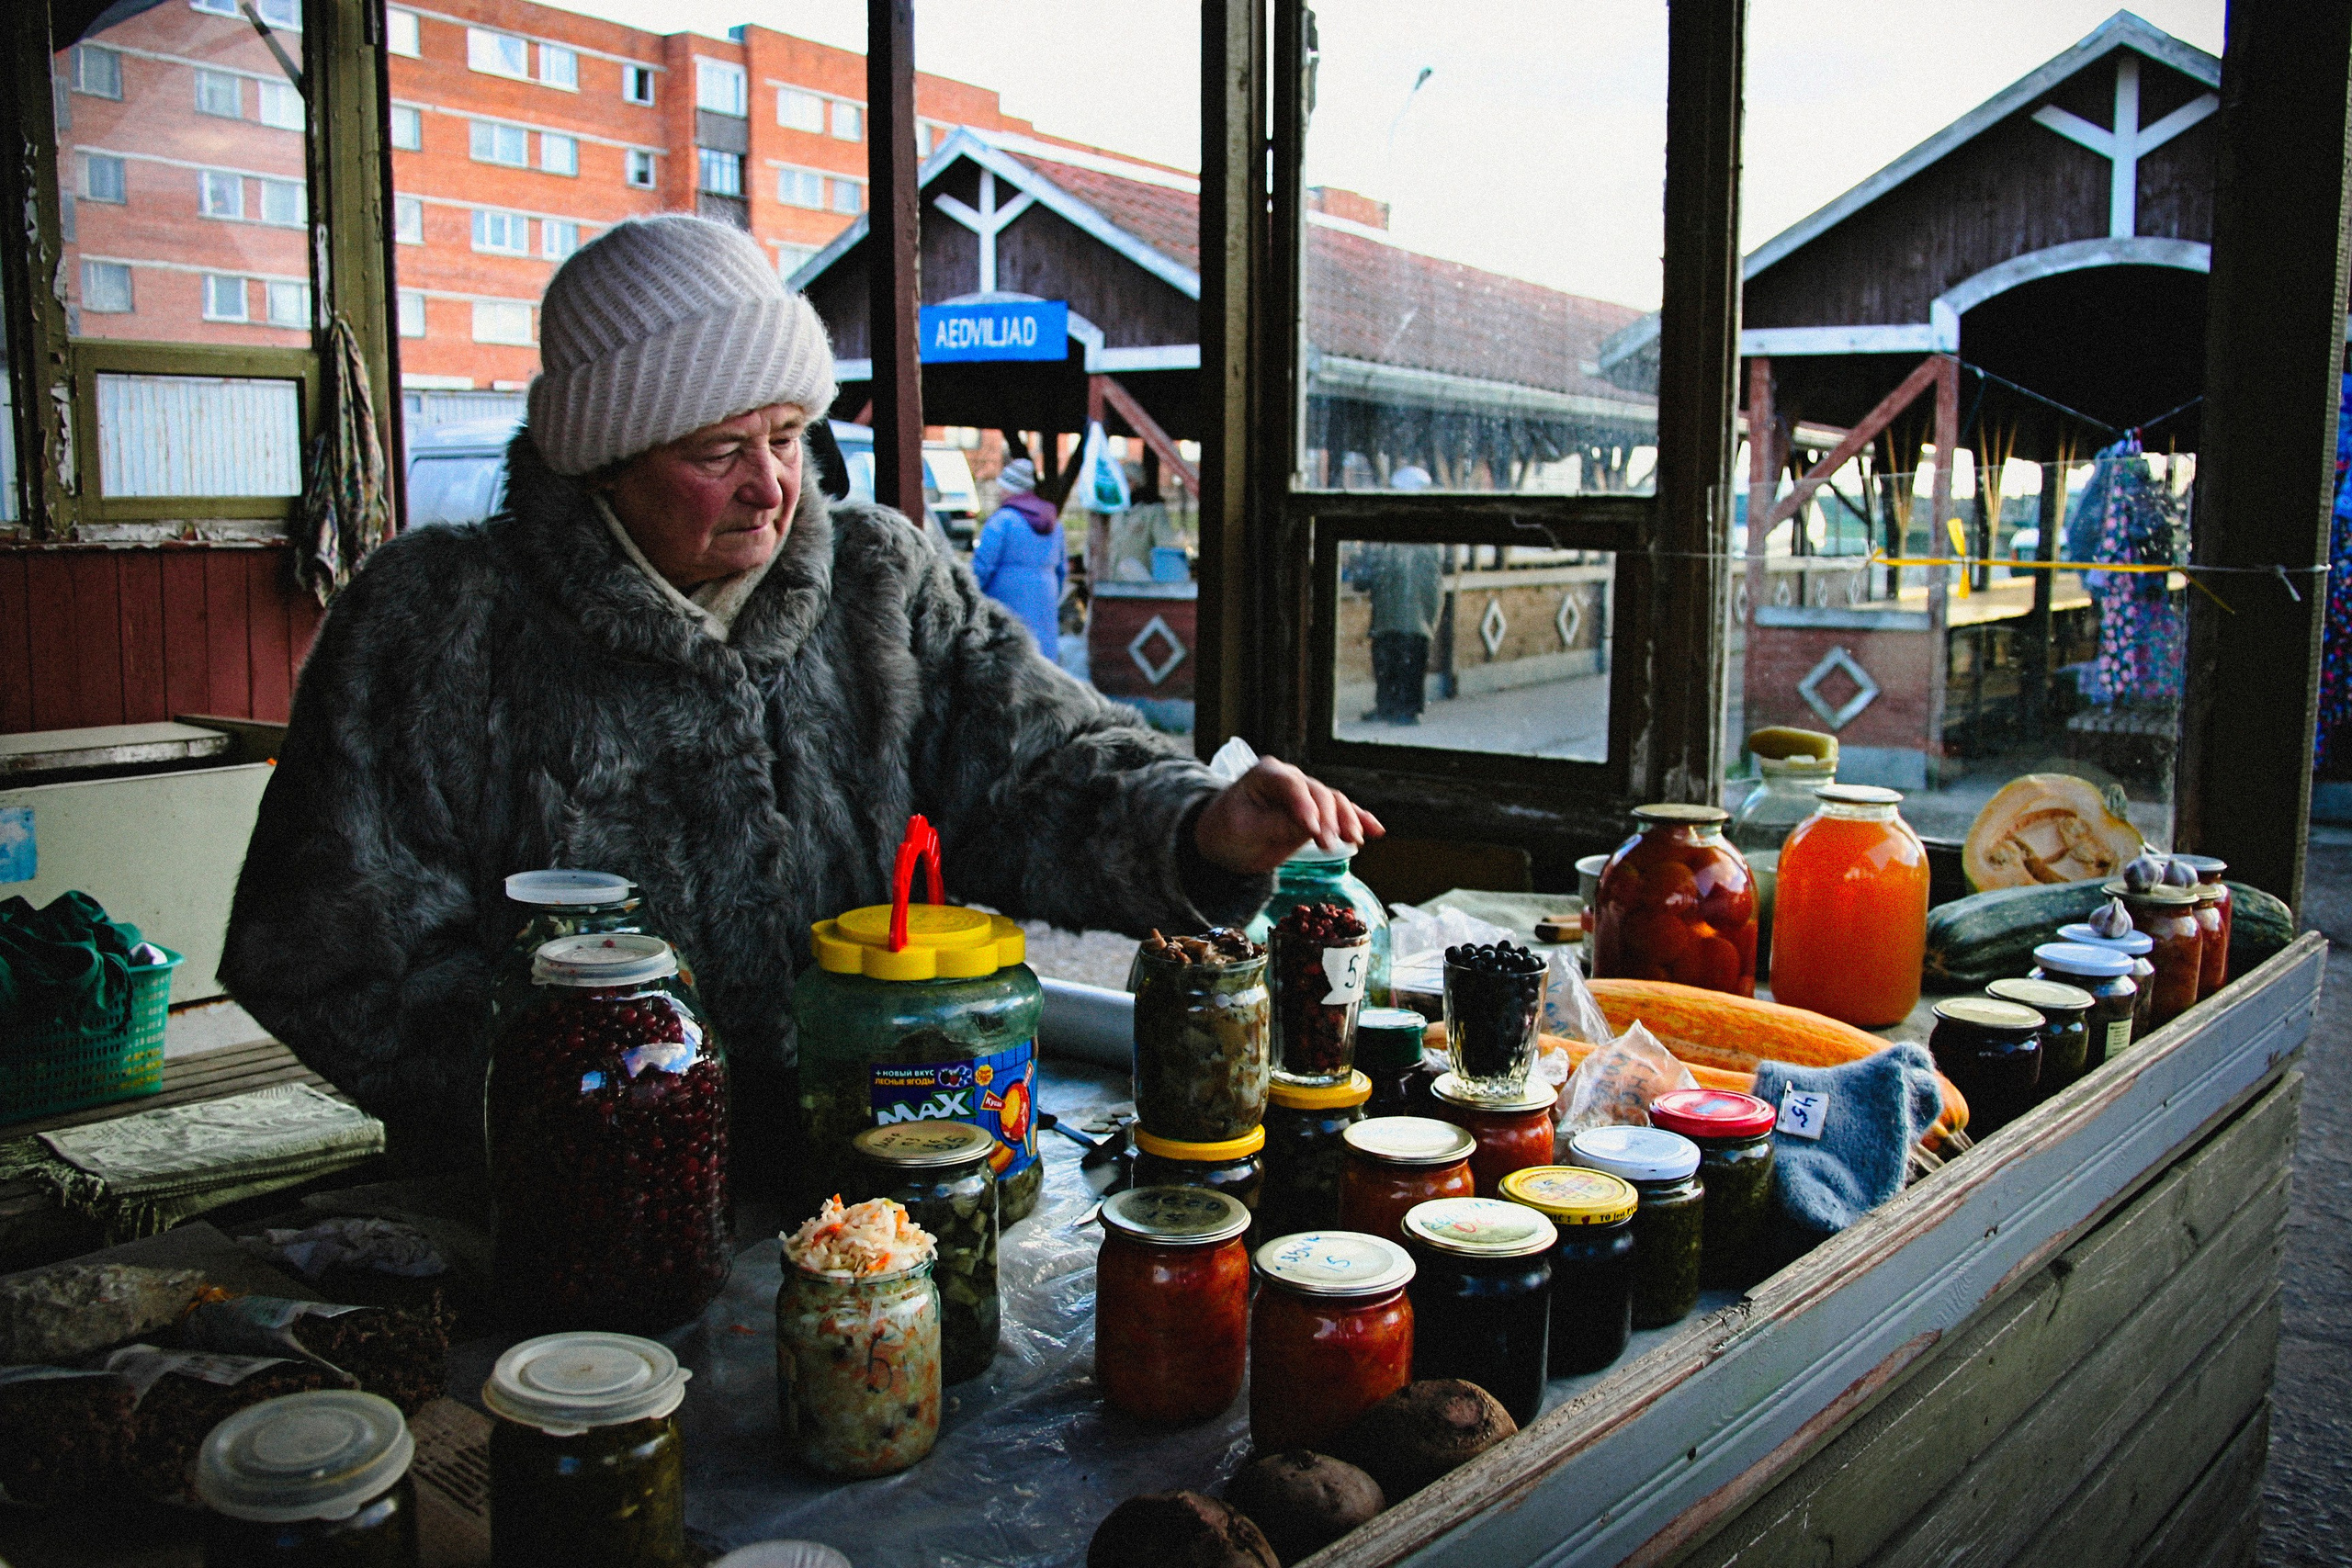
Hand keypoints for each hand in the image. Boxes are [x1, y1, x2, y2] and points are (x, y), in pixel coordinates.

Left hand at [1193, 757, 1384, 875]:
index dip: (1305, 806)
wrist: (1224, 840)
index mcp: (1266, 774)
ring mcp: (1306, 794)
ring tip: (1354, 841)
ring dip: (1347, 820)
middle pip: (1318, 793)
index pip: (1291, 785)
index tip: (1312, 830)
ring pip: (1335, 801)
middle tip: (1331, 844)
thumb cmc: (1226, 831)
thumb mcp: (1242, 830)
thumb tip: (1311, 826)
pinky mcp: (1317, 812)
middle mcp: (1291, 778)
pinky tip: (1375, 830)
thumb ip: (1275, 825)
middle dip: (1328, 819)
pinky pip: (1341, 812)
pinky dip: (1358, 819)